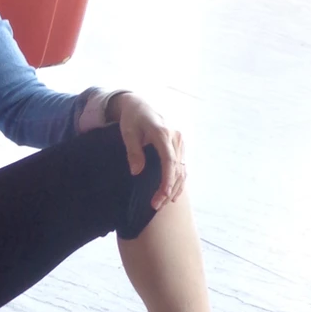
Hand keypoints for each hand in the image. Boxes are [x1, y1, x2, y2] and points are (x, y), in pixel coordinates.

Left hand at [108, 93, 185, 210]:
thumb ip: (133, 151)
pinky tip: (173, 194)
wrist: (140, 105)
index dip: (167, 180)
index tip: (161, 195)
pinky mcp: (179, 145)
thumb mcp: (128, 132)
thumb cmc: (132, 118)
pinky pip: (181, 165)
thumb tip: (136, 172)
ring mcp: (179, 141)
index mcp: (163, 133)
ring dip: (175, 187)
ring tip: (163, 204)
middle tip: (155, 206)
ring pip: (182, 169)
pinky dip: (179, 180)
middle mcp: (175, 137)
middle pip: (177, 168)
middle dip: (168, 189)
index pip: (169, 161)